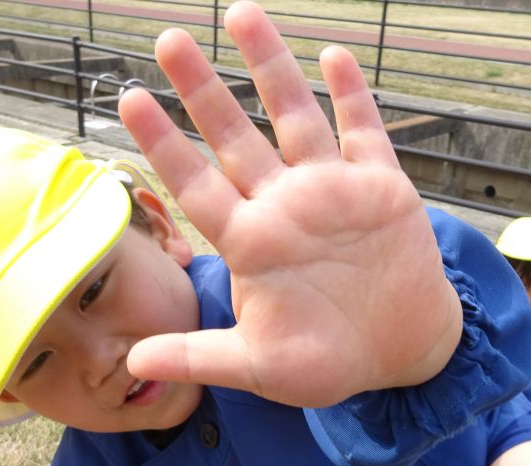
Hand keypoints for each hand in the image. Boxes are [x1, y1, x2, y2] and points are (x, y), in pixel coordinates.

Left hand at [118, 1, 460, 407]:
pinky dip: (351, 96)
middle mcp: (284, 205)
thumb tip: (134, 365)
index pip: (196, 184)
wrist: (401, 353)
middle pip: (235, 136)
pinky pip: (363, 131)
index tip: (129, 99)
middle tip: (169, 41)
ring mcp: (332, 191)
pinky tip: (332, 56)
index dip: (163, 143)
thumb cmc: (327, 361)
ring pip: (295, 117)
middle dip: (203, 89)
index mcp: (252, 243)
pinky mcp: (380, 188)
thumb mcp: (259, 366)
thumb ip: (199, 357)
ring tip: (242, 15)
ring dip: (272, 69)